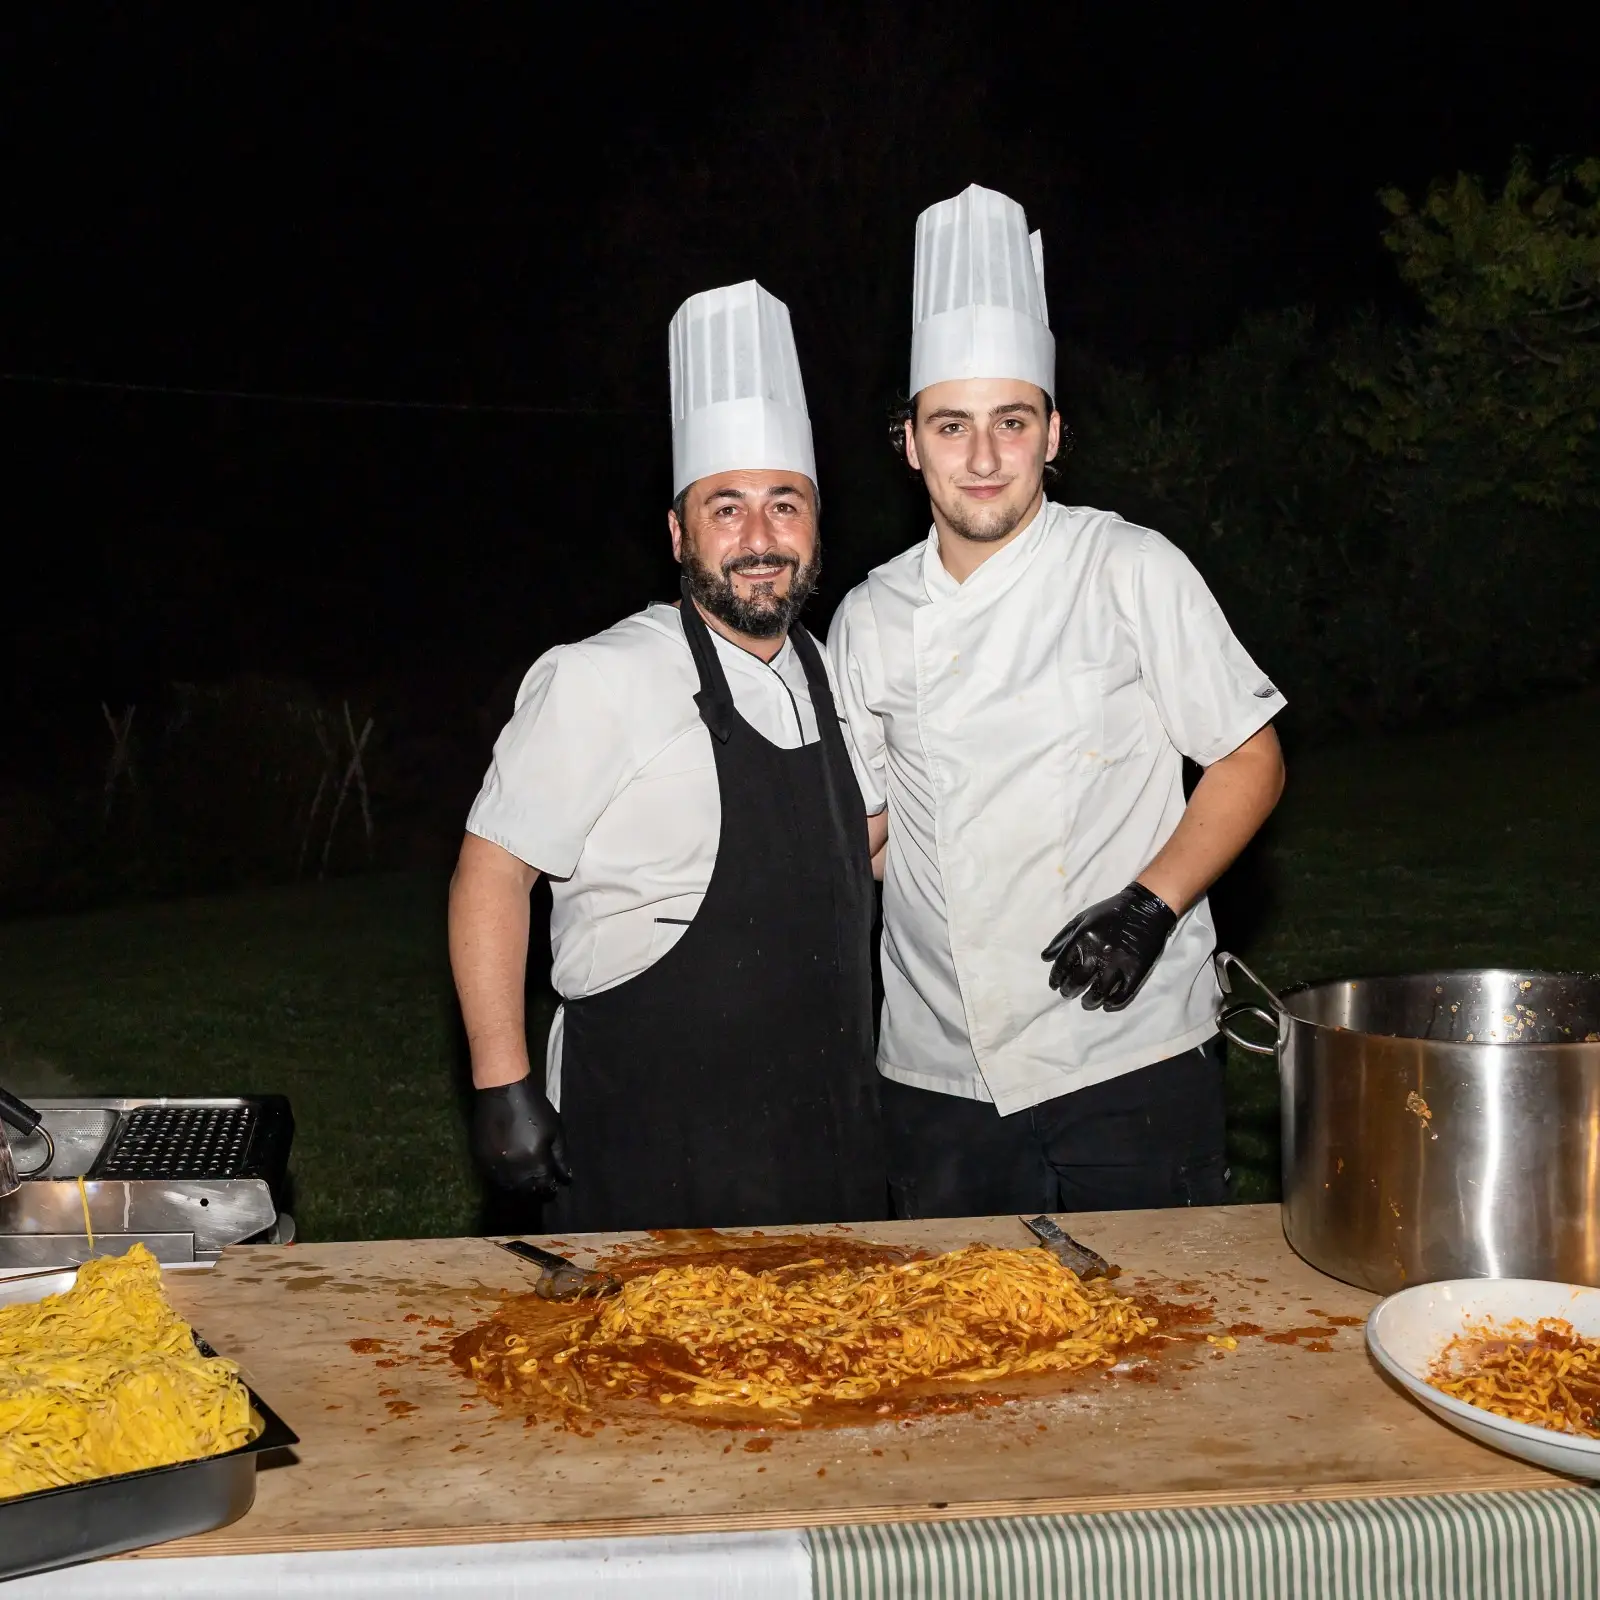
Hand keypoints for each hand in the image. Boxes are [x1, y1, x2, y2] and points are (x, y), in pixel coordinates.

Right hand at [471, 1077, 571, 1197]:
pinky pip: (493, 1176)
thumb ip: (560, 1158)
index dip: (550, 1189)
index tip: (553, 1187)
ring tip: (525, 1175)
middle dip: (535, 1188)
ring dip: (519, 1185)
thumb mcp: (555, 1130)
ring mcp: (494, 1166)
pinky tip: (510, 1166)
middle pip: (526, 1191)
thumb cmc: (534, 1108)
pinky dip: (503, 1176)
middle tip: (539, 1181)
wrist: (503, 1092)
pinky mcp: (481, 1159)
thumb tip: (565, 1179)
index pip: (544, 1187)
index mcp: (535, 1162)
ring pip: (508, 1187)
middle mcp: (514, 1170)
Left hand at [1041, 882, 1176, 1011]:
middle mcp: (1098, 953)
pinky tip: (1107, 1004)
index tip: (1054, 985)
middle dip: (1069, 991)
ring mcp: (1119, 963)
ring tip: (1086, 1002)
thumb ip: (1062, 938)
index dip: (1056, 978)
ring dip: (1090, 1001)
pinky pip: (1122, 995)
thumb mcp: (1082, 918)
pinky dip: (1113, 1003)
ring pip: (1099, 992)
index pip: (1063, 965)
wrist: (1146, 908)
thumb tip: (1045, 958)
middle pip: (1078, 981)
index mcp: (1083, 938)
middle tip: (1068, 994)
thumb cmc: (1110, 912)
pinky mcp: (1137, 971)